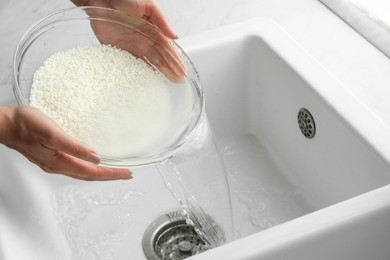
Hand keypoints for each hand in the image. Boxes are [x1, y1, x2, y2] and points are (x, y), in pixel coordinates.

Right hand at [0, 106, 131, 180]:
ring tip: (113, 170)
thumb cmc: (25, 125)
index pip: (93, 172)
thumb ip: (75, 147)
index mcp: (61, 162)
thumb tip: (96, 156)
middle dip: (109, 176)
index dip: (112, 173)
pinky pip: (75, 167)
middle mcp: (58, 166)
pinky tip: (90, 162)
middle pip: (90, 175)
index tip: (127, 173)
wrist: (4, 124)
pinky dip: (88, 167)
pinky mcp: (50, 156)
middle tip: (126, 174)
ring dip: (99, 172)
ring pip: (83, 173)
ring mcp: (54, 162)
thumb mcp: (53, 134)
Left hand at [72, 0, 186, 81]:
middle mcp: (145, 39)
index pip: (168, 48)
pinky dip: (139, 71)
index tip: (183, 70)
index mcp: (153, 30)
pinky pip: (131, 63)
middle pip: (160, 58)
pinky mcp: (119, 50)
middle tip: (179, 80)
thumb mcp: (148, 5)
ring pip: (149, 62)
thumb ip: (162, 20)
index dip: (176, 59)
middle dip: (171, 69)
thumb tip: (175, 36)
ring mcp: (133, 46)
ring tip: (169, 82)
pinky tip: (147, 79)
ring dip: (159, 72)